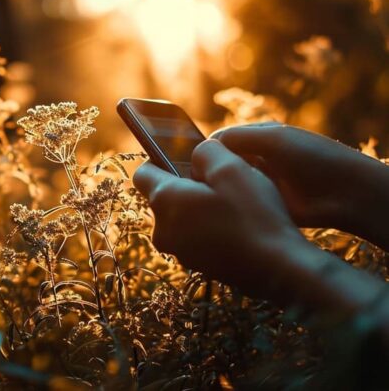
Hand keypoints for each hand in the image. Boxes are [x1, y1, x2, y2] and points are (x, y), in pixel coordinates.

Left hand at [133, 139, 306, 295]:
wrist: (278, 270)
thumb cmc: (253, 215)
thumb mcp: (231, 167)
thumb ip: (206, 151)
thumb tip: (197, 154)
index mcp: (164, 201)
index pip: (143, 173)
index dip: (161, 159)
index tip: (185, 157)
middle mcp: (163, 229)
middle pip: (164, 195)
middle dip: (187, 184)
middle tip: (221, 181)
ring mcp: (179, 251)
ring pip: (182, 215)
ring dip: (200, 206)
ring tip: (234, 204)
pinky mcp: (197, 264)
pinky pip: (196, 234)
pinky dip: (209, 226)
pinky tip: (237, 225)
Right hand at [211, 123, 388, 248]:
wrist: (346, 193)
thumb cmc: (312, 158)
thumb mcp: (273, 139)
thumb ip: (238, 137)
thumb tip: (206, 145)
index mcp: (258, 138)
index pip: (221, 143)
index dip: (207, 153)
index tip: (196, 166)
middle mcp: (257, 160)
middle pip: (223, 165)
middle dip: (211, 174)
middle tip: (200, 186)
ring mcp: (262, 183)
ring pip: (231, 185)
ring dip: (222, 191)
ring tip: (210, 200)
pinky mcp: (266, 205)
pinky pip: (243, 204)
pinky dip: (234, 206)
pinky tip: (224, 211)